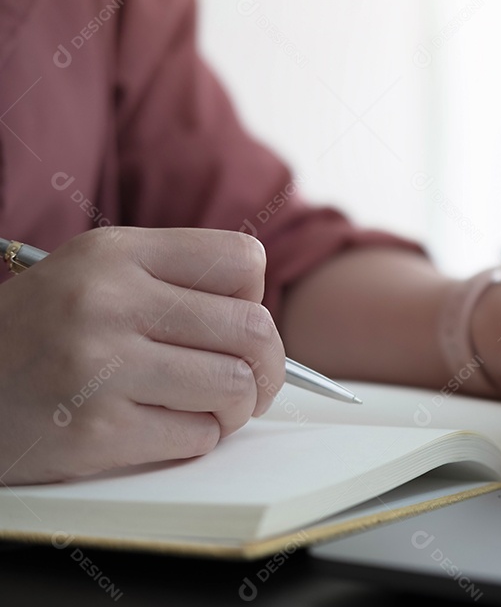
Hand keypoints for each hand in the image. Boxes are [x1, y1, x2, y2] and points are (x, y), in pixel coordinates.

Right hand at [0, 227, 284, 485]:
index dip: (254, 297)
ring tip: (208, 407)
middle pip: (253, 329)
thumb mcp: (94, 275)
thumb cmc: (41, 333)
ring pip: (235, 387)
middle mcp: (108, 302)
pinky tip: (163, 429)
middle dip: (268, 366)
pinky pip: (198, 437)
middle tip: (253, 382)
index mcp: (115, 253)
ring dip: (236, 407)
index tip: (234, 322)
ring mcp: (101, 367)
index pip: (243, 261)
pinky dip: (197, 439)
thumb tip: (265, 326)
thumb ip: (174, 281)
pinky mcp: (96, 431)